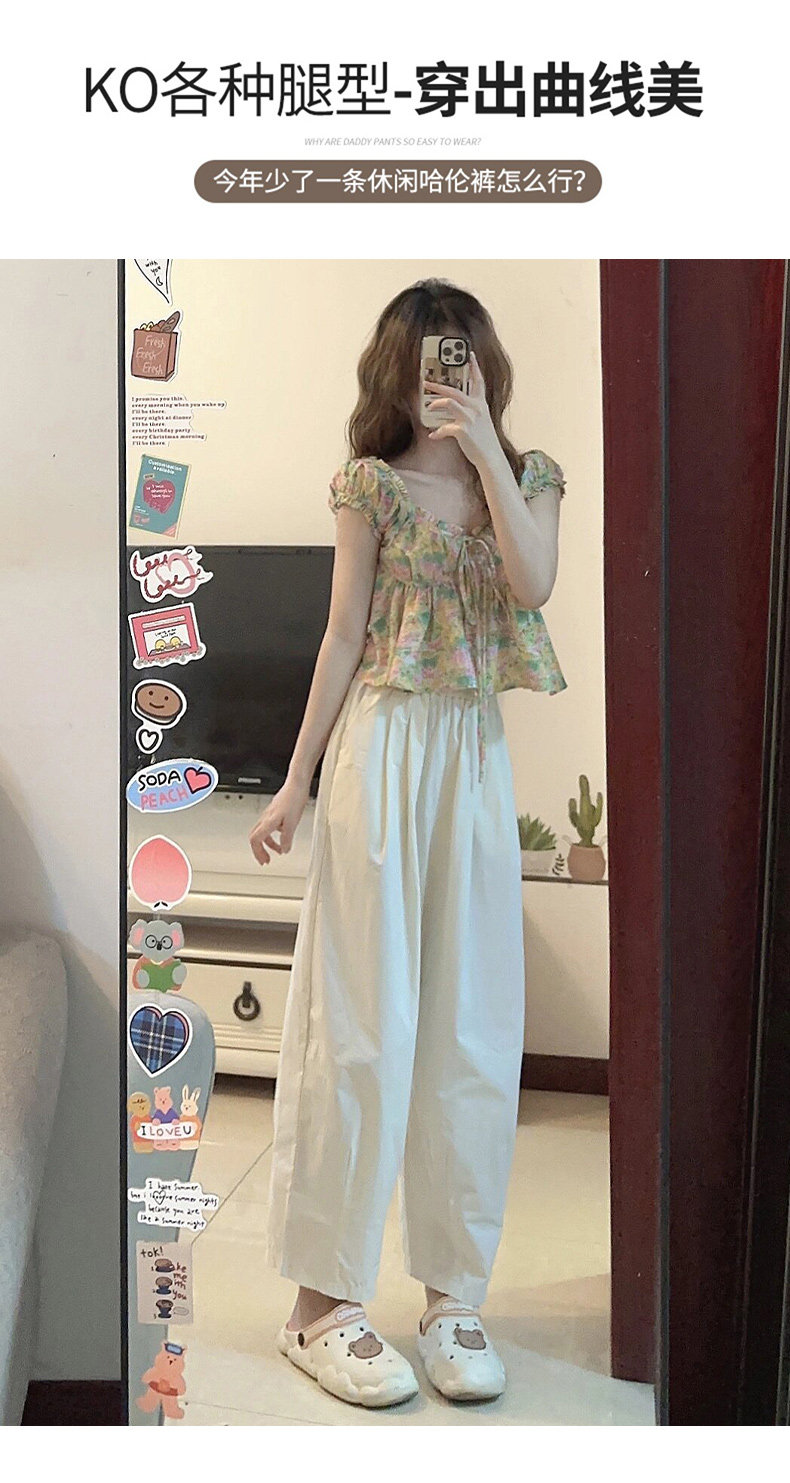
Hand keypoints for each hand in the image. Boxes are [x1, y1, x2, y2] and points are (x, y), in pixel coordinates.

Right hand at [249, 773, 310, 865]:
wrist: (297, 784)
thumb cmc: (294, 798)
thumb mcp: (293, 822)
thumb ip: (287, 838)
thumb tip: (285, 849)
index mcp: (268, 822)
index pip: (255, 840)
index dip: (258, 853)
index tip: (264, 861)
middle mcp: (266, 818)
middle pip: (255, 837)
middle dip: (259, 851)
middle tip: (265, 860)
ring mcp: (269, 814)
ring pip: (262, 832)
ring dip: (268, 844)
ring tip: (278, 851)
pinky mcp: (274, 811)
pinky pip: (269, 826)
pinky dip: (273, 835)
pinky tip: (282, 836)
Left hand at [423, 351, 501, 468]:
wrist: (490, 457)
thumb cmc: (485, 441)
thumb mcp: (482, 421)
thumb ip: (471, 411)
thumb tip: (454, 408)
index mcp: (481, 404)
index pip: (478, 381)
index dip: (474, 367)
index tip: (470, 355)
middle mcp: (476, 408)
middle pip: (455, 390)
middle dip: (439, 385)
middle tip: (426, 382)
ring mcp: (469, 418)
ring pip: (449, 402)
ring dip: (436, 404)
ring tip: (429, 406)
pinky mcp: (463, 430)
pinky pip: (445, 428)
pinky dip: (438, 432)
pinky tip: (434, 436)